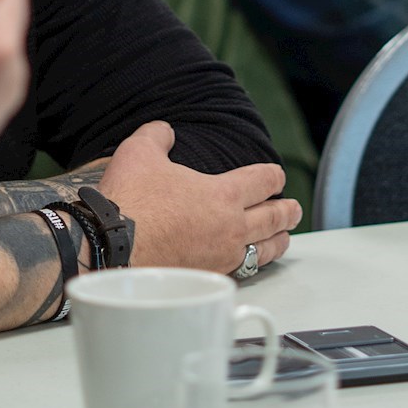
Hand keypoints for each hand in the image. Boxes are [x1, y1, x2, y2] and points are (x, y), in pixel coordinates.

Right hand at [98, 121, 300, 275]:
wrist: (112, 248)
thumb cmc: (130, 200)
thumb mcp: (139, 152)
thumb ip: (158, 135)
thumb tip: (164, 131)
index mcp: (224, 193)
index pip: (264, 180)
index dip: (274, 176)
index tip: (276, 176)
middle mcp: (232, 226)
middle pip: (275, 216)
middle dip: (288, 210)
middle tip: (295, 209)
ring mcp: (222, 255)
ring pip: (265, 249)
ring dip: (279, 240)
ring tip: (284, 237)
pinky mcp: (209, 276)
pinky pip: (244, 270)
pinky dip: (254, 264)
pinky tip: (250, 262)